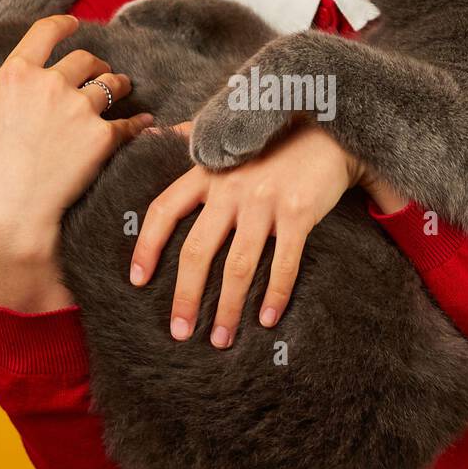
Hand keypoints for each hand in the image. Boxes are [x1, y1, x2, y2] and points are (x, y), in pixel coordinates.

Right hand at [0, 13, 153, 310]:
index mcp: (15, 76)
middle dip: (95, 63)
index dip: (63, 24)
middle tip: (100, 72)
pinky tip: (143, 124)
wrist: (11, 216)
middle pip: (85, 59)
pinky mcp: (103, 136)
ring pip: (112, 84)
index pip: (44, 33)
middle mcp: (50, 84)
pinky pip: (129, 122)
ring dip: (120, 85)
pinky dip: (138, 122)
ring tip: (124, 90)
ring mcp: (80, 108)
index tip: (74, 23)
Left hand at [130, 120, 368, 346]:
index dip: (147, 246)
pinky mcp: (299, 213)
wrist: (331, 131)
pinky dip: (275, 295)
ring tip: (221, 339)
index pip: (165, 210)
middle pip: (197, 250)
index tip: (137, 281)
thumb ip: (193, 136)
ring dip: (228, 308)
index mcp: (207, 171)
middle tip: (179, 331)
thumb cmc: (275, 140)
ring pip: (238, 266)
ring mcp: (265, 201)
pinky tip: (266, 319)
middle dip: (185, 296)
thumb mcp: (229, 134)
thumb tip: (155, 129)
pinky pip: (284, 263)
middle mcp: (231, 187)